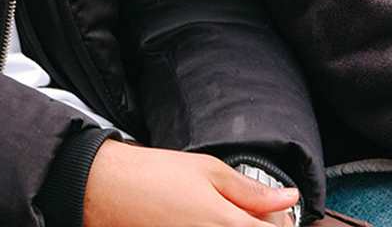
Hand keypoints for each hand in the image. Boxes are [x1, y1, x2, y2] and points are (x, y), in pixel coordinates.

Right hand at [83, 144, 299, 226]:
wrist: (104, 191)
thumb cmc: (150, 176)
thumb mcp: (206, 170)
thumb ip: (251, 190)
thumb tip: (287, 197)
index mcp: (229, 224)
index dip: (279, 220)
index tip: (270, 209)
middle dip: (259, 223)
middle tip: (244, 208)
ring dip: (237, 226)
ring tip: (218, 213)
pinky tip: (200, 219)